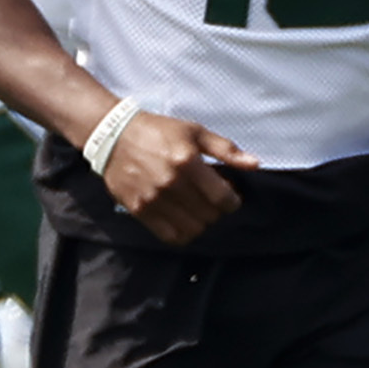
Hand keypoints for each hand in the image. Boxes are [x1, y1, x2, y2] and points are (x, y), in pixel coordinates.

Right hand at [93, 106, 255, 246]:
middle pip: (210, 216)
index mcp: (188, 162)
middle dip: (216, 210)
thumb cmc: (158, 131)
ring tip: (195, 210)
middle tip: (210, 199)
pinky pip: (170, 236)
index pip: (224, 199)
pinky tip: (181, 219)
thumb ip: (226, 149)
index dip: (232, 201)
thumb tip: (255, 165)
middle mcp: (171, 183)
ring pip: (192, 229)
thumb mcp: (195, 131)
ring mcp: (153, 199)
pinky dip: (181, 233)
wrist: (113, 136)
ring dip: (200, 222)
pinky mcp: (139, 209)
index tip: (228, 194)